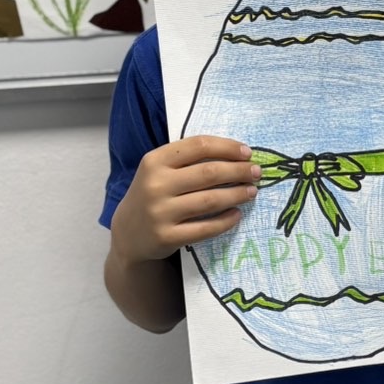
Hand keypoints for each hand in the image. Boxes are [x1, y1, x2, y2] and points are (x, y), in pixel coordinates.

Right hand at [111, 135, 258, 263]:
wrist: (127, 233)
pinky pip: (205, 228)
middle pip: (209, 173)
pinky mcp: (167, 237)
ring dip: (237, 194)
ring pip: (210, 200)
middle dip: (238, 171)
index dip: (227, 147)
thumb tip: (236, 154)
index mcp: (154, 161)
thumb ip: (188, 160)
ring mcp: (160, 213)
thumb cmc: (152, 194)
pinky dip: (225, 221)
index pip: (198, 146)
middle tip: (256, 172)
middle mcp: (156, 185)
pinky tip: (237, 214)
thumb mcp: (159, 170)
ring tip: (251, 192)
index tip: (247, 152)